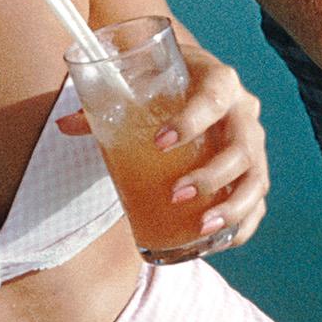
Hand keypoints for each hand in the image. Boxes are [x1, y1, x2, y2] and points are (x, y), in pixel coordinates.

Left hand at [60, 45, 269, 250]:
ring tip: (201, 227)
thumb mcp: (137, 86)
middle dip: (212, 175)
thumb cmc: (163, 85)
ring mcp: (254, 144)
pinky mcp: (253, 171)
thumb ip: (102, 105)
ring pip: (257, 179)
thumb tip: (63, 124)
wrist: (194, 81)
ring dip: (233, 207)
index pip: (215, 98)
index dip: (192, 120)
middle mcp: (245, 111)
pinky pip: (258, 202)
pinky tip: (220, 240)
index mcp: (219, 81)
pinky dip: (243, 225)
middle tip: (175, 194)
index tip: (159, 142)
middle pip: (243, 147)